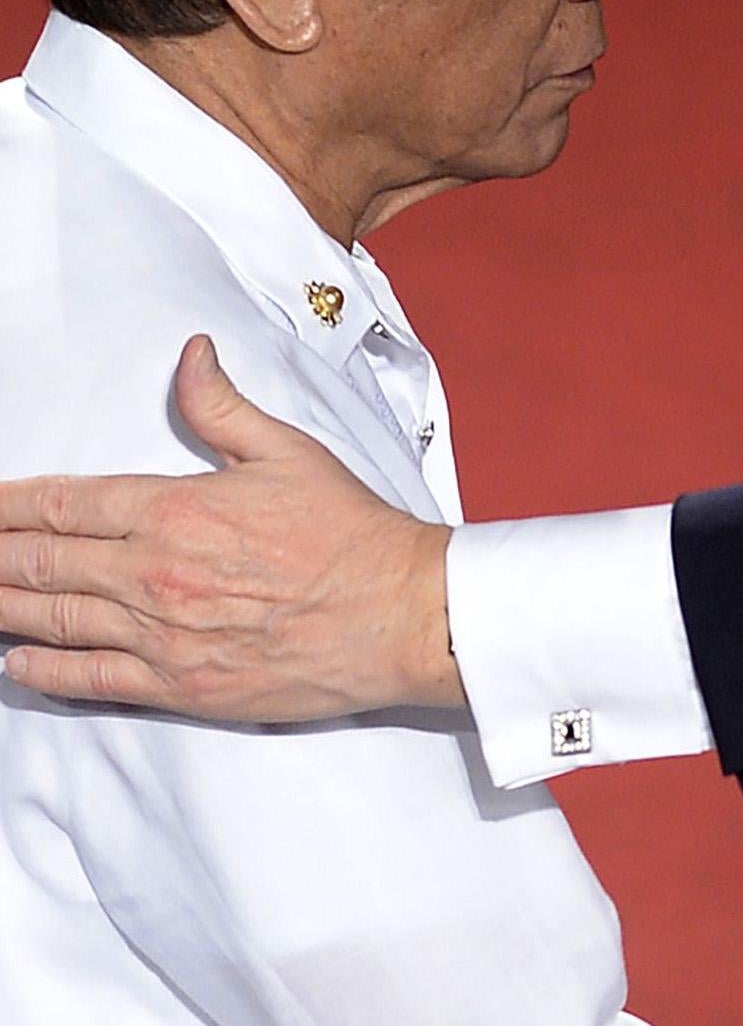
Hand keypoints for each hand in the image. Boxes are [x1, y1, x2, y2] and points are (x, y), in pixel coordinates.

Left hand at [0, 336, 464, 718]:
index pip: (63, 504)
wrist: (401, 613)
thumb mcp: (289, 452)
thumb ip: (222, 407)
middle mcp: (154, 575)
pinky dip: (42, 671)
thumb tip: (189, 358)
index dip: (7, 504)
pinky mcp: (179, 686)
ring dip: (1, 606)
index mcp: (174, 511)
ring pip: (50, 620)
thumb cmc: (352, 535)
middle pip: (38, 563)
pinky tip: (17, 660)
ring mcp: (160, 636)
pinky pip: (89, 680)